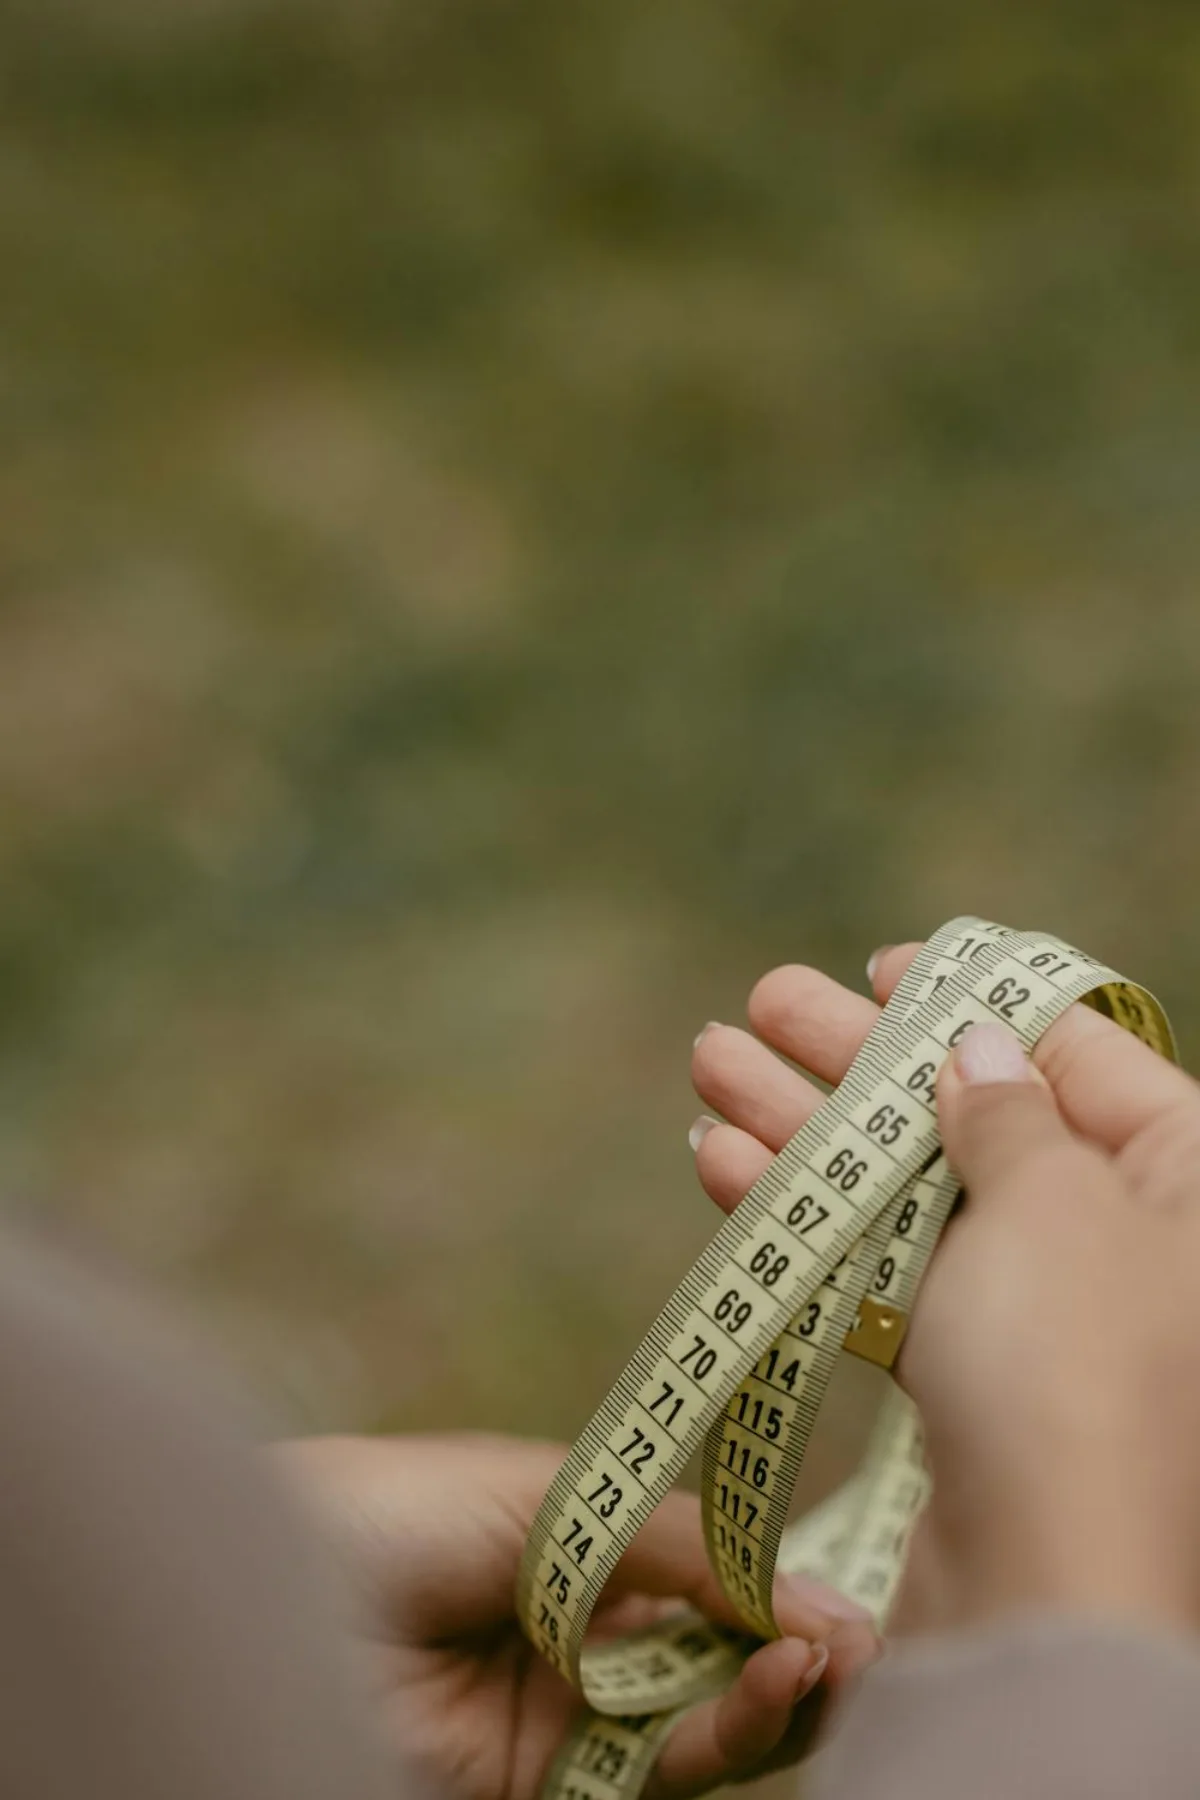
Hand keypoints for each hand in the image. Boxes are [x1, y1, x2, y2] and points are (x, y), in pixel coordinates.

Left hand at [275, 1433, 880, 1799]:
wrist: (265, 1590)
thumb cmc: (387, 1510)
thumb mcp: (544, 1500)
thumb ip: (668, 1542)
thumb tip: (804, 1582)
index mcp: (580, 1545)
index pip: (707, 1573)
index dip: (775, 1580)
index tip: (842, 1580)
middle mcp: (584, 1634)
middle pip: (719, 1657)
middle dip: (796, 1647)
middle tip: (864, 1637)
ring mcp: (567, 1713)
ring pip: (704, 1723)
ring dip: (777, 1694)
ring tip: (835, 1657)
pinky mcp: (547, 1785)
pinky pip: (657, 1770)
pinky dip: (726, 1735)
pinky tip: (775, 1686)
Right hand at [690, 944, 1199, 1639]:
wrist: (1043, 1596)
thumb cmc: (1074, 1370)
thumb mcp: (1053, 1202)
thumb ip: (1010, 1112)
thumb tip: (980, 1048)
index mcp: (1184, 1177)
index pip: (1077, 1051)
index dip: (972, 998)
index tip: (880, 967)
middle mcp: (1122, 1242)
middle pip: (972, 1115)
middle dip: (855, 1057)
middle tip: (762, 1001)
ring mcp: (1039, 1317)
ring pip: (908, 1193)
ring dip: (803, 1128)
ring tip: (708, 1060)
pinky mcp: (968, 1385)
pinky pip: (883, 1274)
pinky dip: (807, 1222)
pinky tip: (721, 1163)